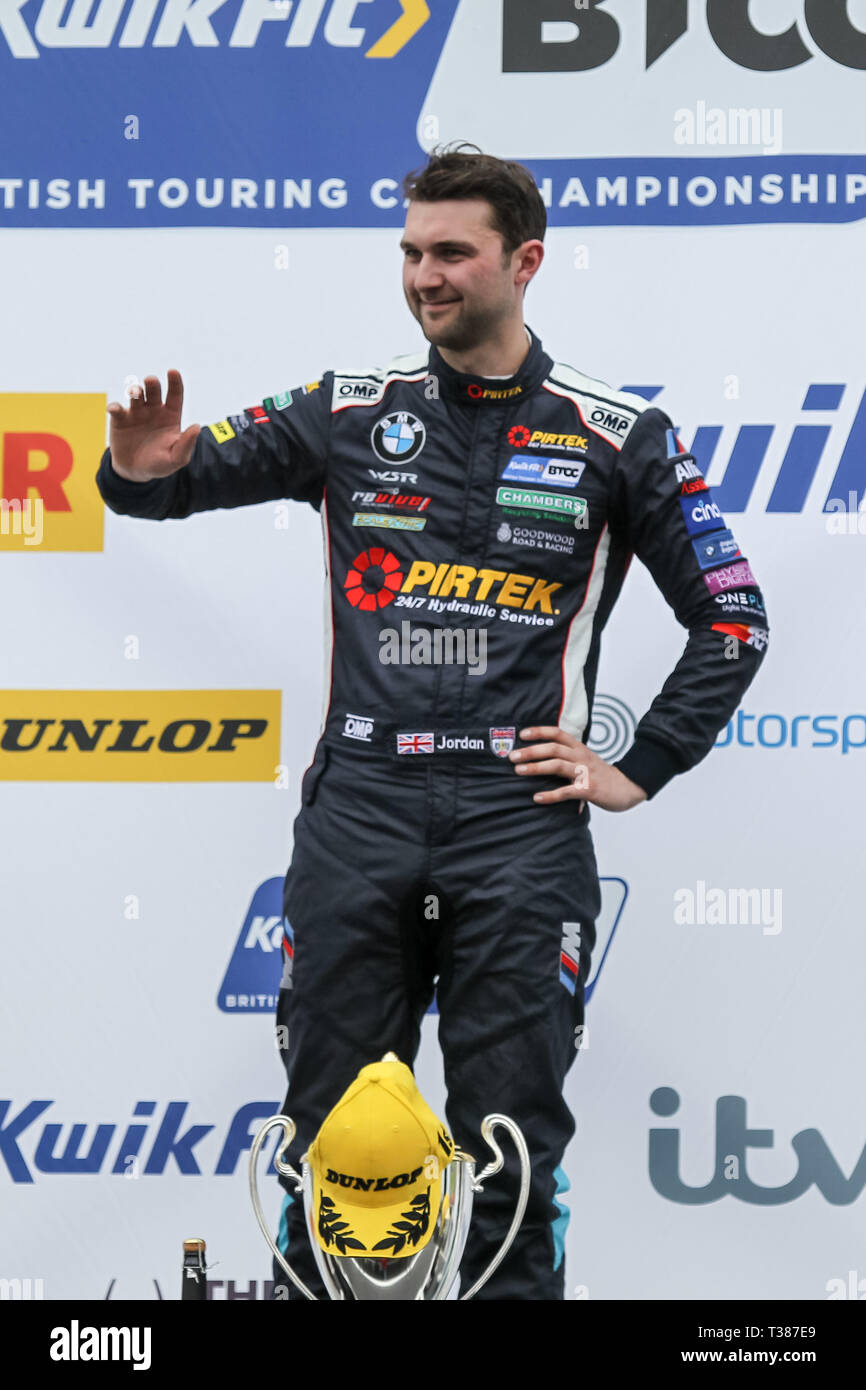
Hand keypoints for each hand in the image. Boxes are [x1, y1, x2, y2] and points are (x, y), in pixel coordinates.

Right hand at [106, 370, 200, 481]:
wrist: (135, 472)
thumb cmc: (160, 463)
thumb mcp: (176, 458)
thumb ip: (186, 444)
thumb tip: (197, 427)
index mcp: (170, 415)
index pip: (175, 394)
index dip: (175, 382)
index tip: (173, 371)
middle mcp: (153, 409)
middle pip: (153, 390)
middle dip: (152, 383)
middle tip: (151, 381)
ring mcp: (136, 412)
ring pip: (135, 394)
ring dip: (135, 390)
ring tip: (135, 393)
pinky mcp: (120, 420)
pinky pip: (116, 409)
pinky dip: (115, 407)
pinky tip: (115, 409)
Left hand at [509, 725, 647, 810]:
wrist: (628, 787)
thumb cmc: (602, 775)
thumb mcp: (585, 759)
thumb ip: (567, 757)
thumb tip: (542, 756)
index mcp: (580, 748)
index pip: (558, 734)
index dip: (540, 731)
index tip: (522, 734)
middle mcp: (581, 757)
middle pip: (554, 748)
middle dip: (531, 751)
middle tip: (512, 756)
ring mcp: (585, 773)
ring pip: (558, 766)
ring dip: (536, 767)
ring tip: (519, 770)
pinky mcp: (589, 790)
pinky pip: (567, 791)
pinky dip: (551, 795)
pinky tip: (537, 797)